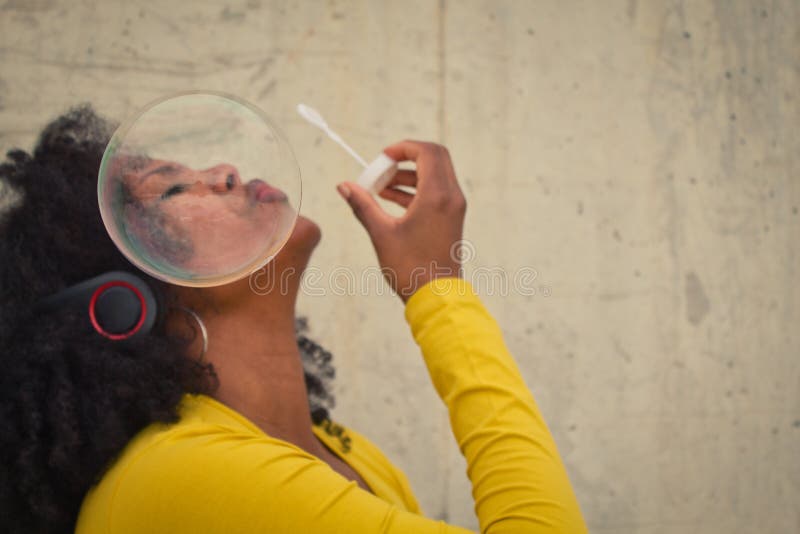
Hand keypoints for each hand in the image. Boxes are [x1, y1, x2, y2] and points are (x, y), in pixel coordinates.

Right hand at [336, 140, 466, 301]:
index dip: (403, 148)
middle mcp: (451, 197)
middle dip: (405, 159)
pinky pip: (435, 192)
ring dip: (407, 176)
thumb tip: (345, 186)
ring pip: (433, 176)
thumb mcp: (381, 233)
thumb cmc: (411, 268)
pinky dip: (415, 190)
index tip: (382, 157)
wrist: (436, 297)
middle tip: (381, 170)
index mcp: (437, 196)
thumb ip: (363, 205)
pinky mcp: (451, 219)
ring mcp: (454, 208)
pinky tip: (389, 200)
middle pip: (434, 158)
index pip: (427, 152)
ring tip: (379, 188)